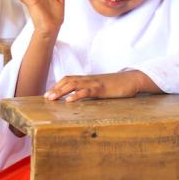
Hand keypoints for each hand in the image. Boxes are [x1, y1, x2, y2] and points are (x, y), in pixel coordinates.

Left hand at [44, 71, 159, 101]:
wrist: (133, 79)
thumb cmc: (119, 85)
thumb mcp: (103, 87)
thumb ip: (93, 90)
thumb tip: (84, 97)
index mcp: (89, 79)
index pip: (69, 78)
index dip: (58, 85)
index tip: (48, 92)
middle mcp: (90, 79)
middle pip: (68, 80)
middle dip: (56, 88)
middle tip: (45, 97)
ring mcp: (95, 84)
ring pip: (74, 85)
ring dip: (61, 91)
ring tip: (51, 98)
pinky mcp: (102, 90)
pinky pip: (87, 92)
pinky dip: (76, 95)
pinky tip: (69, 101)